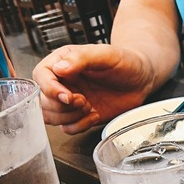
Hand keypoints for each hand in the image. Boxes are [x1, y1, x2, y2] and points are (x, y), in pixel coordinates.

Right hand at [32, 44, 153, 133]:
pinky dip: (79, 126)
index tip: (67, 96)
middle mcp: (62, 82)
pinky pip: (67, 128)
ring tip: (89, 107)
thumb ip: (82, 59)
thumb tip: (60, 68)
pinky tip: (94, 115)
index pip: (41, 77)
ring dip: (69, 117)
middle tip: (84, 101)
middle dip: (63, 106)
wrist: (142, 79)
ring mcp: (69, 100)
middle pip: (43, 101)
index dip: (50, 89)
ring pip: (51, 117)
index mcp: (62, 62)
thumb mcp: (106, 54)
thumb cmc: (125, 62)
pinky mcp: (79, 115)